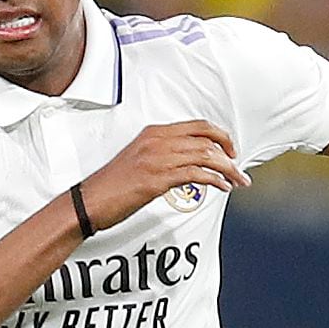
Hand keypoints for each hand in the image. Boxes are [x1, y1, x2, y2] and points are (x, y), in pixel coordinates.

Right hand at [80, 121, 249, 229]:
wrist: (89, 201)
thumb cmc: (114, 186)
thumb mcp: (140, 160)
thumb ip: (163, 155)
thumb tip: (189, 164)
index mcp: (154, 133)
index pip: (197, 126)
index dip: (219, 136)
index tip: (230, 150)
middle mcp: (157, 141)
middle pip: (206, 139)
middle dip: (228, 154)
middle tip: (239, 169)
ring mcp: (157, 159)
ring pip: (205, 156)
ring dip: (227, 170)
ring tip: (238, 181)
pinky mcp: (156, 179)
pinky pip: (196, 175)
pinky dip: (214, 181)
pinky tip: (222, 188)